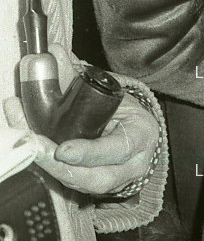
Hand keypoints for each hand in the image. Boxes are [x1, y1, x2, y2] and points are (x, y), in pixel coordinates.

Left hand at [3, 44, 158, 197]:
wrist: (139, 137)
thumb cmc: (127, 113)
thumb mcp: (112, 94)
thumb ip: (79, 77)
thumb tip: (54, 51)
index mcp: (140, 138)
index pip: (116, 149)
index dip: (88, 152)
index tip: (63, 150)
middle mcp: (130, 166)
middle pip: (95, 178)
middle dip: (59, 167)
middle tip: (34, 148)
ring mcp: (113, 183)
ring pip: (80, 186)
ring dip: (49, 169)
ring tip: (27, 145)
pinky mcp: (94, 189)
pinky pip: (70, 185)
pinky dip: (48, 170)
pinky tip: (31, 151)